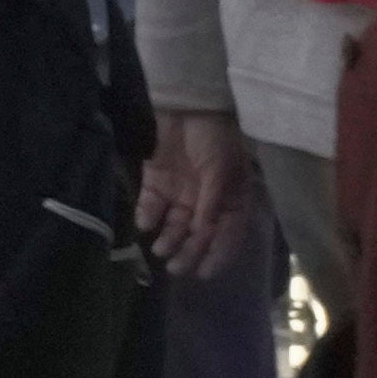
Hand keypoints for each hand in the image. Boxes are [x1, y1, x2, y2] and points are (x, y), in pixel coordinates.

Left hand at [139, 109, 267, 284]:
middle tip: (176, 267)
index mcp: (232, 197)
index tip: (205, 273)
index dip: (218, 254)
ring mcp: (181, 190)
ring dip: (168, 238)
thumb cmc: (214, 136)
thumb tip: (203, 233)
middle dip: (189, 251)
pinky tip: (145, 224)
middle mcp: (207, 199)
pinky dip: (147, 215)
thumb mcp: (220, 170)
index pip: (228, 233)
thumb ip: (212, 203)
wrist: (188, 104)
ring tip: (160, 250)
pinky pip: (151, 204)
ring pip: (174, 223)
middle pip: (198, 233)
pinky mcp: (157, 180)